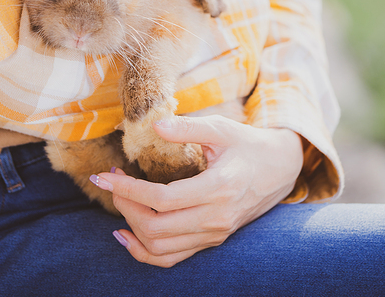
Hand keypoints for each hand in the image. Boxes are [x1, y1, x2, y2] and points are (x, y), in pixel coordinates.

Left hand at [91, 115, 302, 267]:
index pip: (162, 200)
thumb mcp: (221, 128)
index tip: (104, 175)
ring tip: (118, 200)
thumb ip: (187, 127)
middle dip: (125, 205)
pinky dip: (144, 253)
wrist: (280, 169)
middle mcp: (216, 218)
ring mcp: (214, 234)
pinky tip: (125, 235)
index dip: (128, 190)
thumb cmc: (248, 144)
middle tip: (111, 181)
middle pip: (156, 227)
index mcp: (218, 188)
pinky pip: (172, 258)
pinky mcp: (212, 240)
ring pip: (161, 248)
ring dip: (131, 227)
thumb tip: (154, 125)